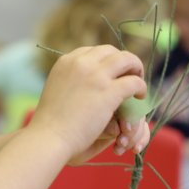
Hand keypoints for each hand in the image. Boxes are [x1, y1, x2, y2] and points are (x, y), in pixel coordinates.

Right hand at [28, 45, 147, 160]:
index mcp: (65, 62)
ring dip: (136, 69)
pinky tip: (139, 97)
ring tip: (138, 83)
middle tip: (129, 75)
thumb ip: (70, 82)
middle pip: (111, 51)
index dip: (105, 60)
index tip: (111, 73)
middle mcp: (80, 63)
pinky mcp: (108, 91)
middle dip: (122, 61)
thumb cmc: (48, 124)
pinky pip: (134, 82)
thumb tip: (85, 82)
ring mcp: (95, 75)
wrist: (48, 138)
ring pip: (127, 60)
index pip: (92, 51)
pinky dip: (141, 88)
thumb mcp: (55, 91)